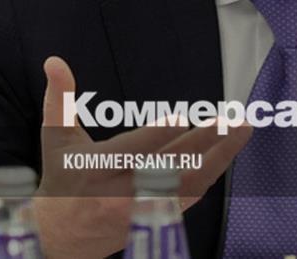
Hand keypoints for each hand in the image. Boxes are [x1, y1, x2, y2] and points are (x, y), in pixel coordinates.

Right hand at [32, 56, 251, 258]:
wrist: (60, 234)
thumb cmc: (61, 177)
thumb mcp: (56, 138)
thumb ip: (60, 98)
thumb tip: (54, 61)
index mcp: (95, 168)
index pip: (132, 151)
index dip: (158, 135)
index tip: (182, 117)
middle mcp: (119, 192)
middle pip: (169, 167)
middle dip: (203, 142)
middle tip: (229, 120)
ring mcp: (141, 209)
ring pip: (188, 184)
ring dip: (219, 157)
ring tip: (241, 130)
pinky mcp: (155, 217)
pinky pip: (191, 196)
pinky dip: (211, 172)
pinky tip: (227, 151)